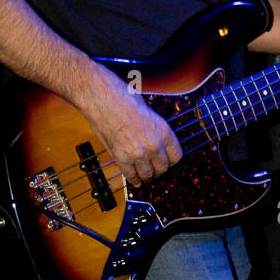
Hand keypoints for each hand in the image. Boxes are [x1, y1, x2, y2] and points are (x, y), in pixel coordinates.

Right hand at [80, 65, 181, 186]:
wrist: (103, 99)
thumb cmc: (124, 99)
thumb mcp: (149, 113)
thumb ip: (155, 130)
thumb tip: (157, 142)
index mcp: (164, 131)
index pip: (176, 156)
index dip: (171, 160)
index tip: (167, 162)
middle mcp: (154, 145)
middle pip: (163, 168)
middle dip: (159, 170)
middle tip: (155, 170)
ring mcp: (138, 154)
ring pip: (148, 175)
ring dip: (146, 176)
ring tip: (145, 176)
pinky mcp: (122, 158)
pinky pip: (131, 175)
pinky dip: (133, 179)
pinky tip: (135, 180)